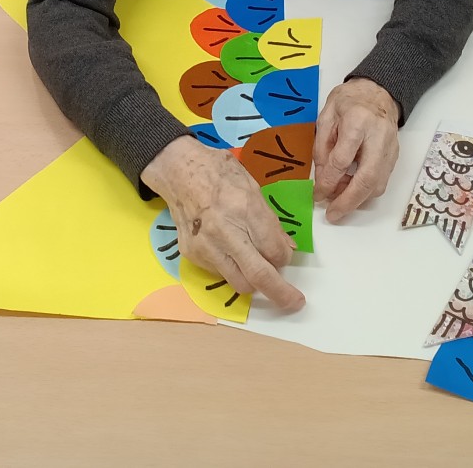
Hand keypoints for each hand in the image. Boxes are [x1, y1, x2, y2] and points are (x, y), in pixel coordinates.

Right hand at [141, 135, 303, 309]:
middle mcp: (225, 232)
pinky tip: (229, 249)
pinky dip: (233, 268)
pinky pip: (221, 273)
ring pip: (239, 282)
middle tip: (294, 302)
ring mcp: (205, 246)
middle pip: (258, 275)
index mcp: (245, 209)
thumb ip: (270, 222)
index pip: (274, 250)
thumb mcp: (252, 187)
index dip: (285, 258)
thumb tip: (286, 249)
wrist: (178, 170)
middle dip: (280, 293)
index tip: (285, 256)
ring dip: (254, 282)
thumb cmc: (218, 172)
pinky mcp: (192, 254)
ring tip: (257, 268)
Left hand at [313, 78, 400, 222]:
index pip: (342, 160)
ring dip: (357, 199)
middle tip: (333, 215)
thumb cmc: (349, 101)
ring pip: (378, 184)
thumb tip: (322, 177)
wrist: (378, 92)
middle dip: (348, 202)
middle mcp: (378, 137)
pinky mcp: (395, 156)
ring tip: (338, 201)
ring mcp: (390, 148)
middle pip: (367, 179)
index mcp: (357, 122)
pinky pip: (382, 181)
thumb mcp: (326, 115)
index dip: (328, 182)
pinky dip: (366, 192)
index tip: (317, 194)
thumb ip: (322, 146)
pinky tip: (350, 191)